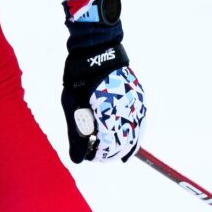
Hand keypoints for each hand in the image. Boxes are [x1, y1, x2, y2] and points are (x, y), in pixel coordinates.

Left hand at [61, 43, 145, 162]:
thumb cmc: (78, 79)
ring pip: (135, 134)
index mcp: (110, 111)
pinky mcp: (140, 98)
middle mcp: (128, 109)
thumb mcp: (71, 106)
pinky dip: (132, 133)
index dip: (99, 154)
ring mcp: (137, 103)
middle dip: (110, 151)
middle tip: (96, 154)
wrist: (96, 51)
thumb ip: (76, 134)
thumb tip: (77, 159)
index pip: (109, 145)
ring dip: (123, 145)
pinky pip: (140, 122)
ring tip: (109, 150)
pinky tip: (126, 141)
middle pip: (125, 142)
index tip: (88, 156)